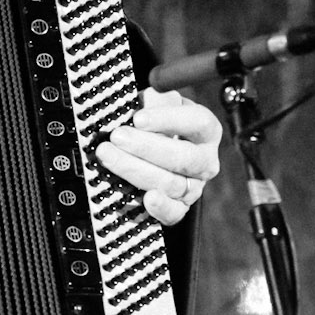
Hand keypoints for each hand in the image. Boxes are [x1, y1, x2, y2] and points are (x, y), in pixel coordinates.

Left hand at [95, 87, 221, 225]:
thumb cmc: (155, 125)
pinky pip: (174, 213)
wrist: (153, 154)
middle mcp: (205, 160)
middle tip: (117, 136)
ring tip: (108, 156)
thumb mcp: (157, 106)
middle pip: (184, 157)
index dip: (169, 119)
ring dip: (137, 170)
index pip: (198, 122)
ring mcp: (194, 187)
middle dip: (146, 147)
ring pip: (172, 183)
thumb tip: (145, 101)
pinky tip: (146, 198)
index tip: (138, 118)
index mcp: (206, 131)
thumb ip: (155, 101)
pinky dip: (161, 207)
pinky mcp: (179, 208)